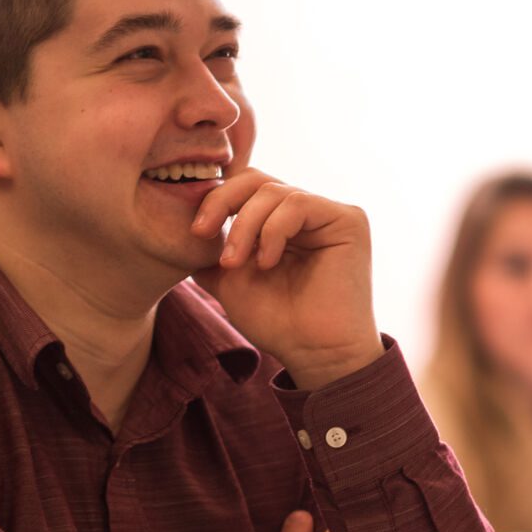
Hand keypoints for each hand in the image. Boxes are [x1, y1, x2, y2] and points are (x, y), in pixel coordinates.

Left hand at [189, 168, 382, 387]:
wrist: (312, 352)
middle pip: (254, 180)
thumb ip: (211, 249)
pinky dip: (272, 231)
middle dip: (221, 202)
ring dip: (244, 226)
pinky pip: (298, 203)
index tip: (194, 231)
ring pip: (272, 191)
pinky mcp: (348, 220)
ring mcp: (327, 214)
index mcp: (278, 221)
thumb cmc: (276, 321)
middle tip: (201, 233)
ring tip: (235, 263)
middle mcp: (304, 213)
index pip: (242, 188)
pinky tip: (267, 262)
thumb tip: (183, 224)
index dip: (214, 199)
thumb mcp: (228, 279)